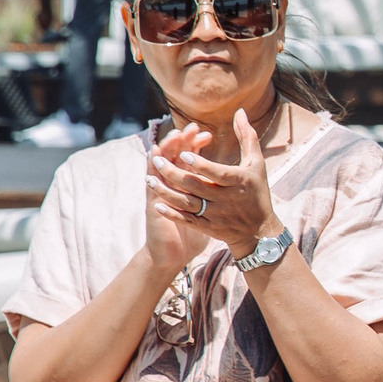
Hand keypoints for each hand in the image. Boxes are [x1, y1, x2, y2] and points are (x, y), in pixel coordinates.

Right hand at [140, 124, 208, 275]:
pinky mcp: (154, 204)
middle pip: (174, 157)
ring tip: (170, 138)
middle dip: (181, 143)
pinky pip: (152, 187)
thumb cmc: (195, 230)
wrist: (175, 253)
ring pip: (160, 167)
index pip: (189, 158)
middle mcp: (172, 186)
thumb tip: (231, 177)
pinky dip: (151, 173)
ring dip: (164, 152)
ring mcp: (161, 194)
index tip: (205, 134)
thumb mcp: (208, 208)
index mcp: (186, 184)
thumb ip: (216, 191)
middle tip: (189, 128)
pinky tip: (152, 162)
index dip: (195, 146)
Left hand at [147, 110, 282, 261]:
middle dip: (173, 173)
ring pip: (187, 203)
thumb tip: (239, 111)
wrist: (259, 231)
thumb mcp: (256, 164)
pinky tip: (157, 204)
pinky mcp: (209, 228)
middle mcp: (227, 199)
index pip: (216, 173)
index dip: (200, 164)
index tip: (183, 153)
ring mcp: (216, 215)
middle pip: (196, 186)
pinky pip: (187, 220)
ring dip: (166, 192)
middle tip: (157, 161)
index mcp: (239, 181)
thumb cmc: (257, 191)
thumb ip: (247, 136)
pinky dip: (171, 214)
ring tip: (149, 179)